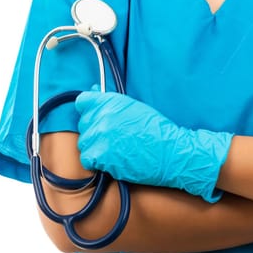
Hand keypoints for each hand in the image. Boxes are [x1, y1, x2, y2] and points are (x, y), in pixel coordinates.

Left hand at [74, 90, 233, 202]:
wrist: (170, 152)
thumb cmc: (155, 129)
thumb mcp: (133, 107)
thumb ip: (110, 101)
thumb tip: (93, 90)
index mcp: (109, 101)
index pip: (82, 101)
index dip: (88, 110)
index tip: (95, 116)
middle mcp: (102, 117)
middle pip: (83, 124)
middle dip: (94, 130)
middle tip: (112, 137)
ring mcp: (100, 137)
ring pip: (84, 142)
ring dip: (95, 147)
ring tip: (114, 149)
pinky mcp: (101, 156)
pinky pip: (87, 159)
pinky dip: (96, 162)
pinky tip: (110, 160)